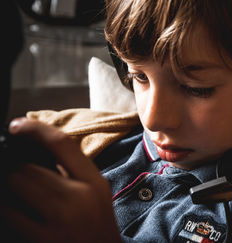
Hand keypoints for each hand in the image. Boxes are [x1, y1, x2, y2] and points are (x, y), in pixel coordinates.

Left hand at [2, 118, 121, 242]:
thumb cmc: (96, 224)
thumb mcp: (95, 192)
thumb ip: (73, 172)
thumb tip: (40, 150)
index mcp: (94, 181)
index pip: (63, 144)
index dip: (36, 129)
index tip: (17, 125)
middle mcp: (80, 197)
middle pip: (31, 167)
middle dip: (18, 168)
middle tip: (18, 172)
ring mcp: (61, 219)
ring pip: (18, 184)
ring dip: (12, 184)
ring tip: (17, 190)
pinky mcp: (44, 239)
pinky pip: (10, 213)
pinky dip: (7, 207)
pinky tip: (12, 208)